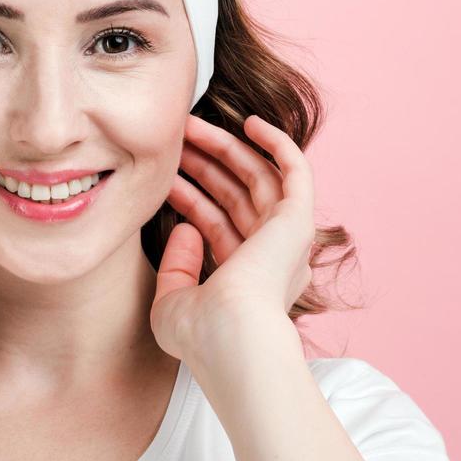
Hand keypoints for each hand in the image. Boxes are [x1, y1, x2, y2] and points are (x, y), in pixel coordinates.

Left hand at [149, 114, 315, 360]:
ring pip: (259, 178)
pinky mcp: (299, 220)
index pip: (217, 223)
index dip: (189, 196)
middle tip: (174, 138)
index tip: (161, 175)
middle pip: (236, 195)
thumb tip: (185, 227)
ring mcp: (287, 238)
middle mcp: (272, 256)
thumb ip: (177, 267)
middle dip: (204, 164)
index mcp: (246, 278)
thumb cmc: (201, 334)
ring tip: (190, 124)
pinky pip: (295, 171)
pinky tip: (253, 123)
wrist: (232, 337)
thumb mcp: (173, 302)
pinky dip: (278, 145)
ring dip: (226, 148)